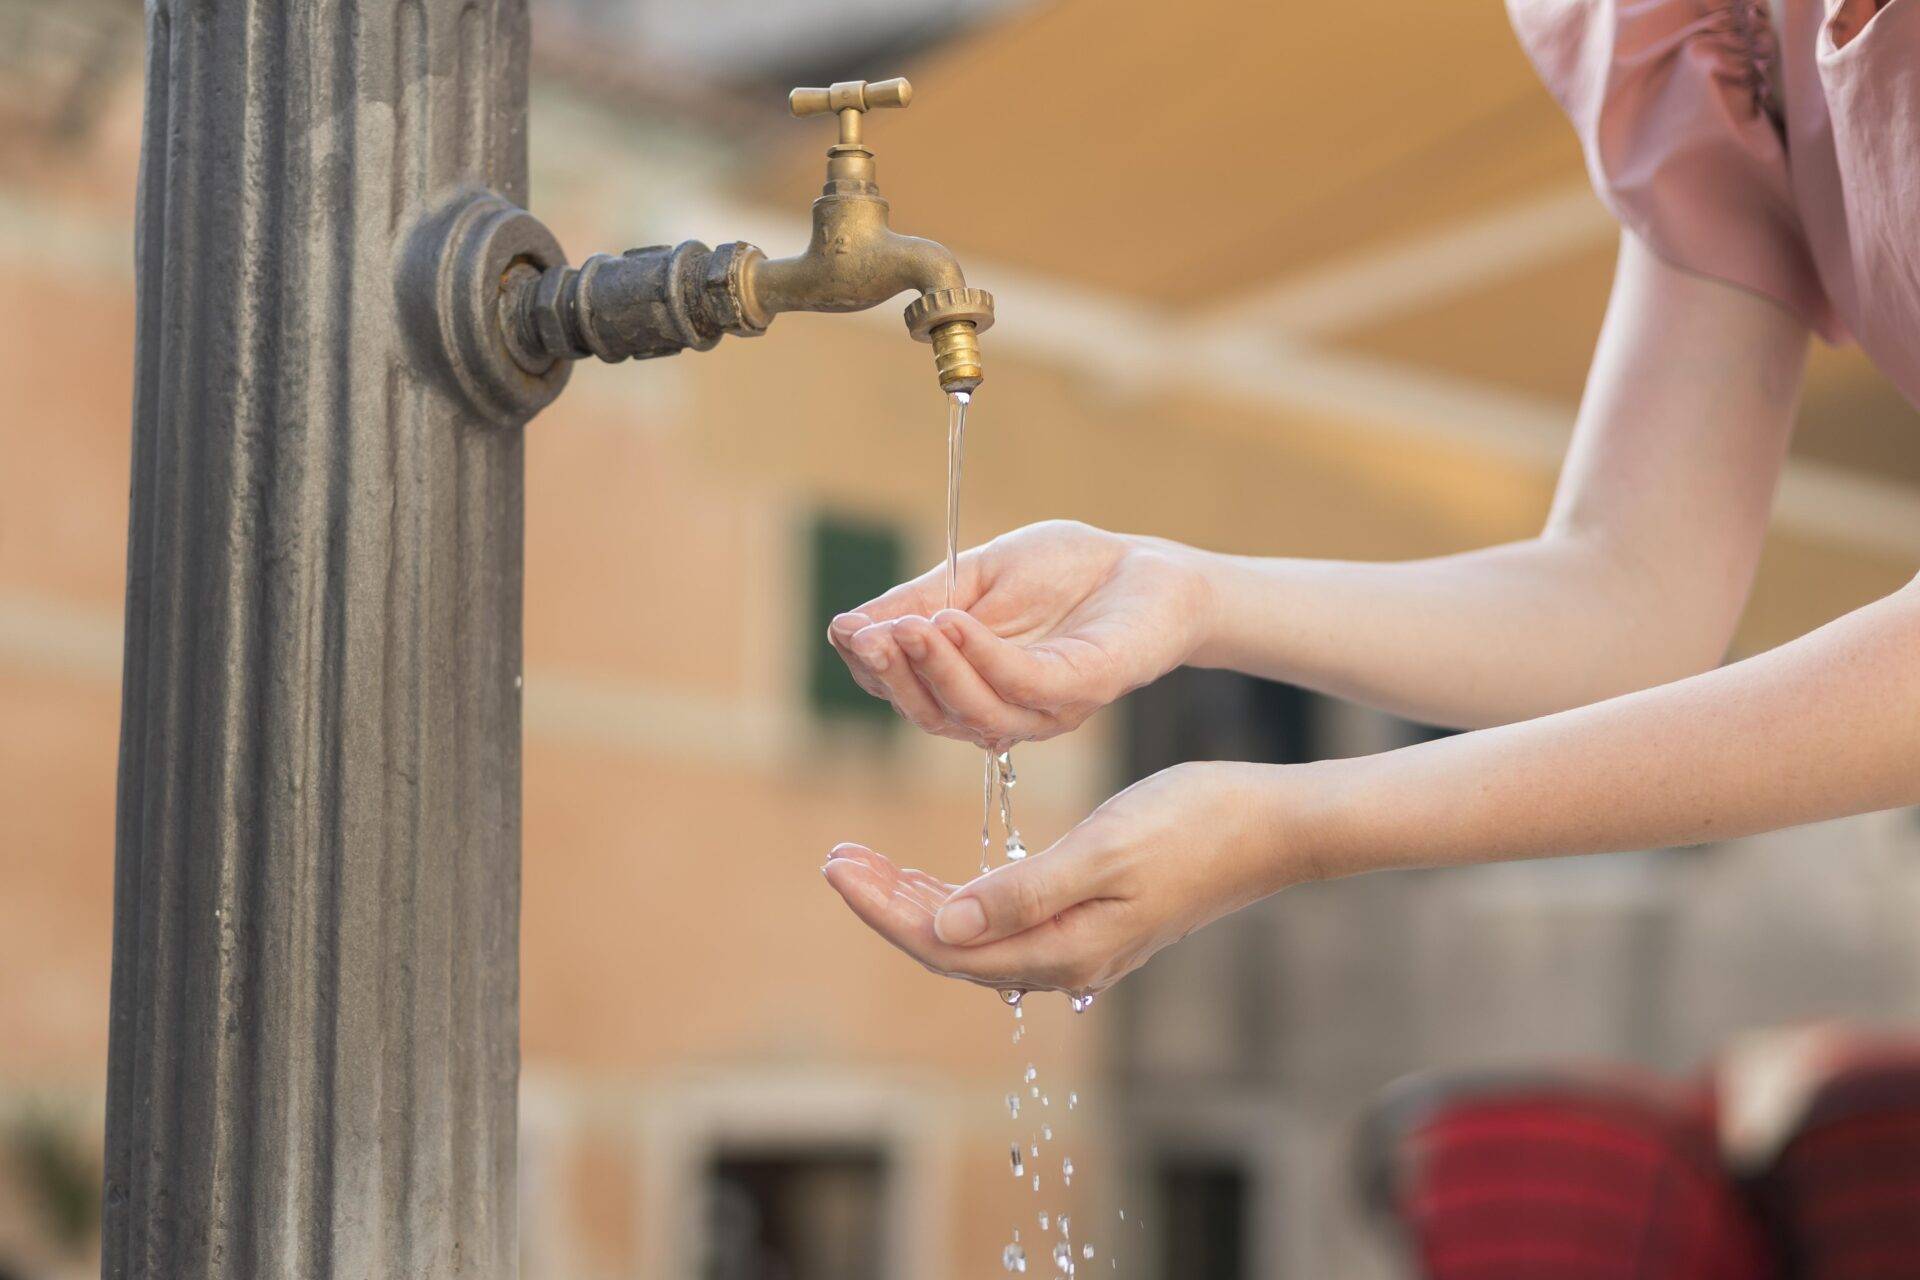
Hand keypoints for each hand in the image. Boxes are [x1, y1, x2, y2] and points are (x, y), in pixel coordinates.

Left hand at [819, 761, 1317, 996]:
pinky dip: (961, 898)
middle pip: (951, 946)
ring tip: (868, 865)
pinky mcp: (1093, 922)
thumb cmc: (1194, 824)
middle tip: (837, 858)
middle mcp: (1066, 959)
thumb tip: (944, 925)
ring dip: (918, 901)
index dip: (884, 908)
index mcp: (1063, 947)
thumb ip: (1023, 892)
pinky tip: (940, 879)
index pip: (944, 943)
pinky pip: (1005, 923)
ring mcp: (1081, 944)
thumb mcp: (1103, 849)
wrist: (1271, 826)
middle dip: (889, 904)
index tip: (838, 865)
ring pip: (975, 936)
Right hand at [825, 520, 1212, 748]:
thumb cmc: (1065, 571)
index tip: (845, 630)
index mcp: (971, 686)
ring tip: (905, 627)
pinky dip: (981, 657)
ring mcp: (1044, 708)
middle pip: (931, 714)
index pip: (906, 690)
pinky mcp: (1083, 689)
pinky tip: (953, 623)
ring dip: (932, 669)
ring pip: (972, 711)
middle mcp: (1003, 710)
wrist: (1148, 564)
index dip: (871, 666)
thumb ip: (919, 602)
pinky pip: (1022, 686)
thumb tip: (845, 627)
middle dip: (893, 676)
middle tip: (865, 636)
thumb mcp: (976, 577)